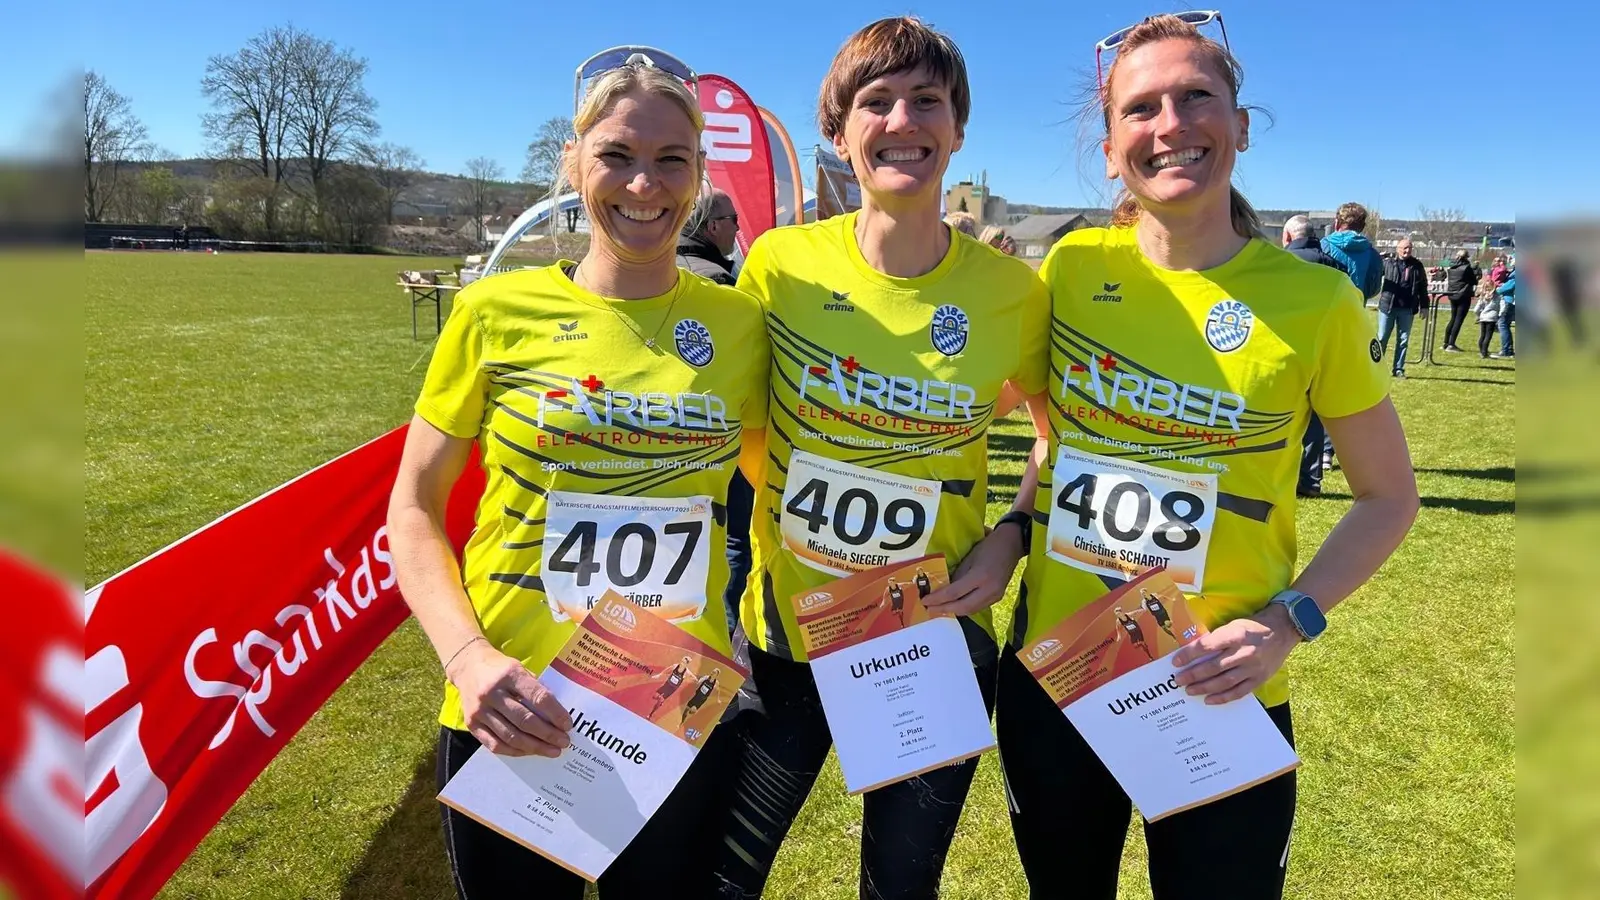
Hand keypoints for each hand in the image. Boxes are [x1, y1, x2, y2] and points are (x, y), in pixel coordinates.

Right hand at [448, 640, 573, 756]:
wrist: (467, 666)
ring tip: (552, 751)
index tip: (568, 725)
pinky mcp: (471, 724)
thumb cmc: (500, 668)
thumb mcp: (520, 668)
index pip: (538, 697)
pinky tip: (529, 752)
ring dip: (535, 747)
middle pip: (525, 720)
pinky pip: (495, 745)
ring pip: (511, 736)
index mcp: (510, 674)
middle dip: (548, 734)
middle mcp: (492, 693)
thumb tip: (558, 714)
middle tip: (564, 742)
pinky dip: (515, 751)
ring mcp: (480, 710)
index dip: (556, 714)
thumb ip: (536, 688)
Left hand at [922, 522, 1025, 618]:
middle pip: (963, 606)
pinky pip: (978, 607)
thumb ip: (957, 575)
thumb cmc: (988, 547)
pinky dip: (964, 608)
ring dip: (954, 611)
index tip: (925, 601)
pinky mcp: (997, 597)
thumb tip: (943, 589)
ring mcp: (995, 595)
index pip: (954, 593)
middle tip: (929, 609)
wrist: (1011, 545)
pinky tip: (954, 606)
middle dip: (944, 609)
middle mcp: (989, 589)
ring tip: (939, 609)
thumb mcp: (969, 558)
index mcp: (980, 576)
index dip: (938, 599)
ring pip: (971, 610)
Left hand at [1171, 604, 1300, 704]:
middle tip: (1178, 680)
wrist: (1283, 630)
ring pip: (1225, 681)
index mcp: (1235, 635)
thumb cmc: (1253, 627)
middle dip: (1193, 675)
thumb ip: (1216, 639)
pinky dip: (1223, 697)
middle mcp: (1244, 652)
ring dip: (1205, 687)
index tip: (1176, 661)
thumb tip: (1193, 652)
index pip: (1207, 646)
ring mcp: (1253, 667)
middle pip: (1214, 666)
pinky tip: (1209, 699)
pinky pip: (1239, 692)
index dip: (1189, 655)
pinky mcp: (1260, 678)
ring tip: (1189, 690)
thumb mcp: (1233, 625)